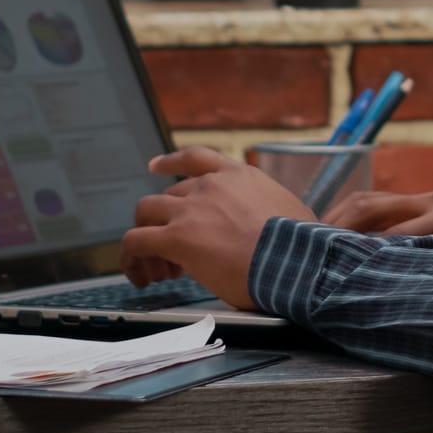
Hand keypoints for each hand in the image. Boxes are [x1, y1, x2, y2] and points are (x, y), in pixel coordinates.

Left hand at [120, 147, 315, 307]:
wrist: (295, 262)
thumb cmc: (301, 247)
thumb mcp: (291, 212)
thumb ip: (271, 214)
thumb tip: (277, 231)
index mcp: (239, 176)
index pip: (196, 158)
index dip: (172, 162)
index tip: (156, 167)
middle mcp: (210, 186)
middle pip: (168, 195)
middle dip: (167, 222)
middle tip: (173, 253)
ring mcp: (190, 209)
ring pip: (145, 212)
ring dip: (146, 237)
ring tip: (155, 267)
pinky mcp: (176, 237)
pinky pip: (135, 242)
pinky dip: (131, 258)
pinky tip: (140, 274)